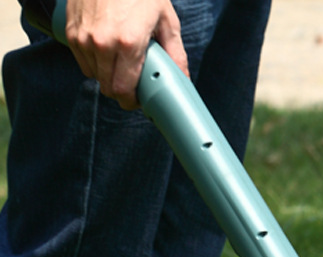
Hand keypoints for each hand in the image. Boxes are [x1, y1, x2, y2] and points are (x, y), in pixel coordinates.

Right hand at [63, 0, 188, 109]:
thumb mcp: (166, 20)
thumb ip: (176, 54)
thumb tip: (184, 79)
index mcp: (128, 44)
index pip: (123, 91)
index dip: (131, 101)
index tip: (138, 100)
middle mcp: (102, 43)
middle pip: (107, 87)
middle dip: (121, 91)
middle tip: (132, 84)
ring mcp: (83, 36)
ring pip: (93, 75)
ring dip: (106, 75)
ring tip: (120, 62)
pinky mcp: (70, 28)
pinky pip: (81, 59)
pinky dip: (92, 60)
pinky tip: (106, 50)